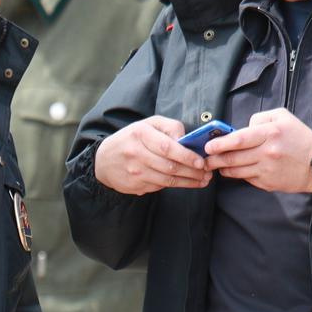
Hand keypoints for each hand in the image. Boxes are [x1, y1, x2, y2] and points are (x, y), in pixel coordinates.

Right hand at [94, 116, 210, 195]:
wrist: (104, 161)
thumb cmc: (132, 139)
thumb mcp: (148, 124)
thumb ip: (170, 127)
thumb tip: (187, 139)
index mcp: (140, 134)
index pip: (167, 147)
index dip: (186, 156)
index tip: (200, 162)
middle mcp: (136, 154)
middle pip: (170, 166)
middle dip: (192, 171)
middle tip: (207, 173)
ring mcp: (134, 172)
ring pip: (167, 180)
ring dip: (188, 181)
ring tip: (202, 180)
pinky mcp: (135, 186)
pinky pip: (160, 187)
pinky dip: (176, 185)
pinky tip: (186, 182)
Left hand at [203, 107, 311, 192]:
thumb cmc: (300, 138)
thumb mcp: (283, 117)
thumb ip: (261, 118)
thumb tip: (244, 127)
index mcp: (271, 133)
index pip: (239, 139)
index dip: (221, 143)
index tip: (209, 146)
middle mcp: (267, 152)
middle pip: (233, 157)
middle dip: (215, 159)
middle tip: (205, 159)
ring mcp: (267, 170)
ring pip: (237, 170)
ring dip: (223, 168)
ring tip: (216, 165)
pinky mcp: (268, 183)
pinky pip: (247, 179)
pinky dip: (237, 175)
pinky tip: (233, 171)